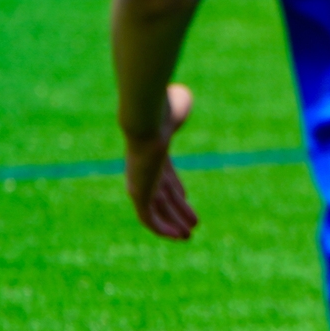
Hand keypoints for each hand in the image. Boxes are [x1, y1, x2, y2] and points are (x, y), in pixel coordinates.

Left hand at [124, 82, 197, 240]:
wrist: (146, 122)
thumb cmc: (163, 111)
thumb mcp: (177, 106)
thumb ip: (180, 104)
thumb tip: (181, 94)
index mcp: (152, 152)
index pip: (164, 175)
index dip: (175, 188)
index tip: (185, 197)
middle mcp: (144, 169)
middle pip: (161, 195)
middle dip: (177, 210)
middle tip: (192, 224)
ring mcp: (139, 182)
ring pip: (156, 210)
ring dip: (172, 223)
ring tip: (188, 235)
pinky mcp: (137, 193)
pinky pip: (148, 218)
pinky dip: (162, 229)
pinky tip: (178, 236)